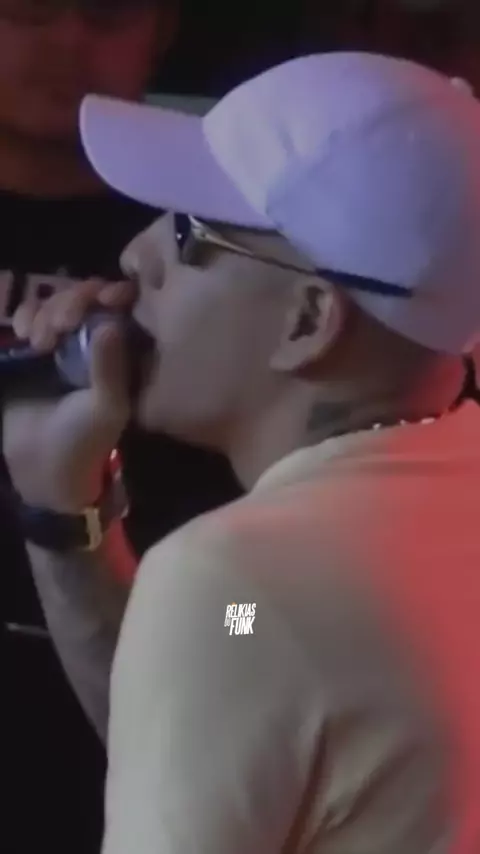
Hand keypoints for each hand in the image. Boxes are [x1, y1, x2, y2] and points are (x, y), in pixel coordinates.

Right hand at [3, 279, 135, 512]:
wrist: (42, 466)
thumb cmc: (85, 441)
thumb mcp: (106, 407)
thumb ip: (110, 368)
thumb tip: (109, 324)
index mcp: (122, 354)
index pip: (123, 307)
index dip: (113, 293)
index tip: (103, 298)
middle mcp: (95, 343)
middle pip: (86, 297)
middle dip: (71, 303)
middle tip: (60, 325)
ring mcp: (64, 344)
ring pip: (57, 302)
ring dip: (46, 311)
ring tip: (39, 339)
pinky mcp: (34, 350)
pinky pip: (31, 318)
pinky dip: (27, 317)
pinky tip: (25, 334)